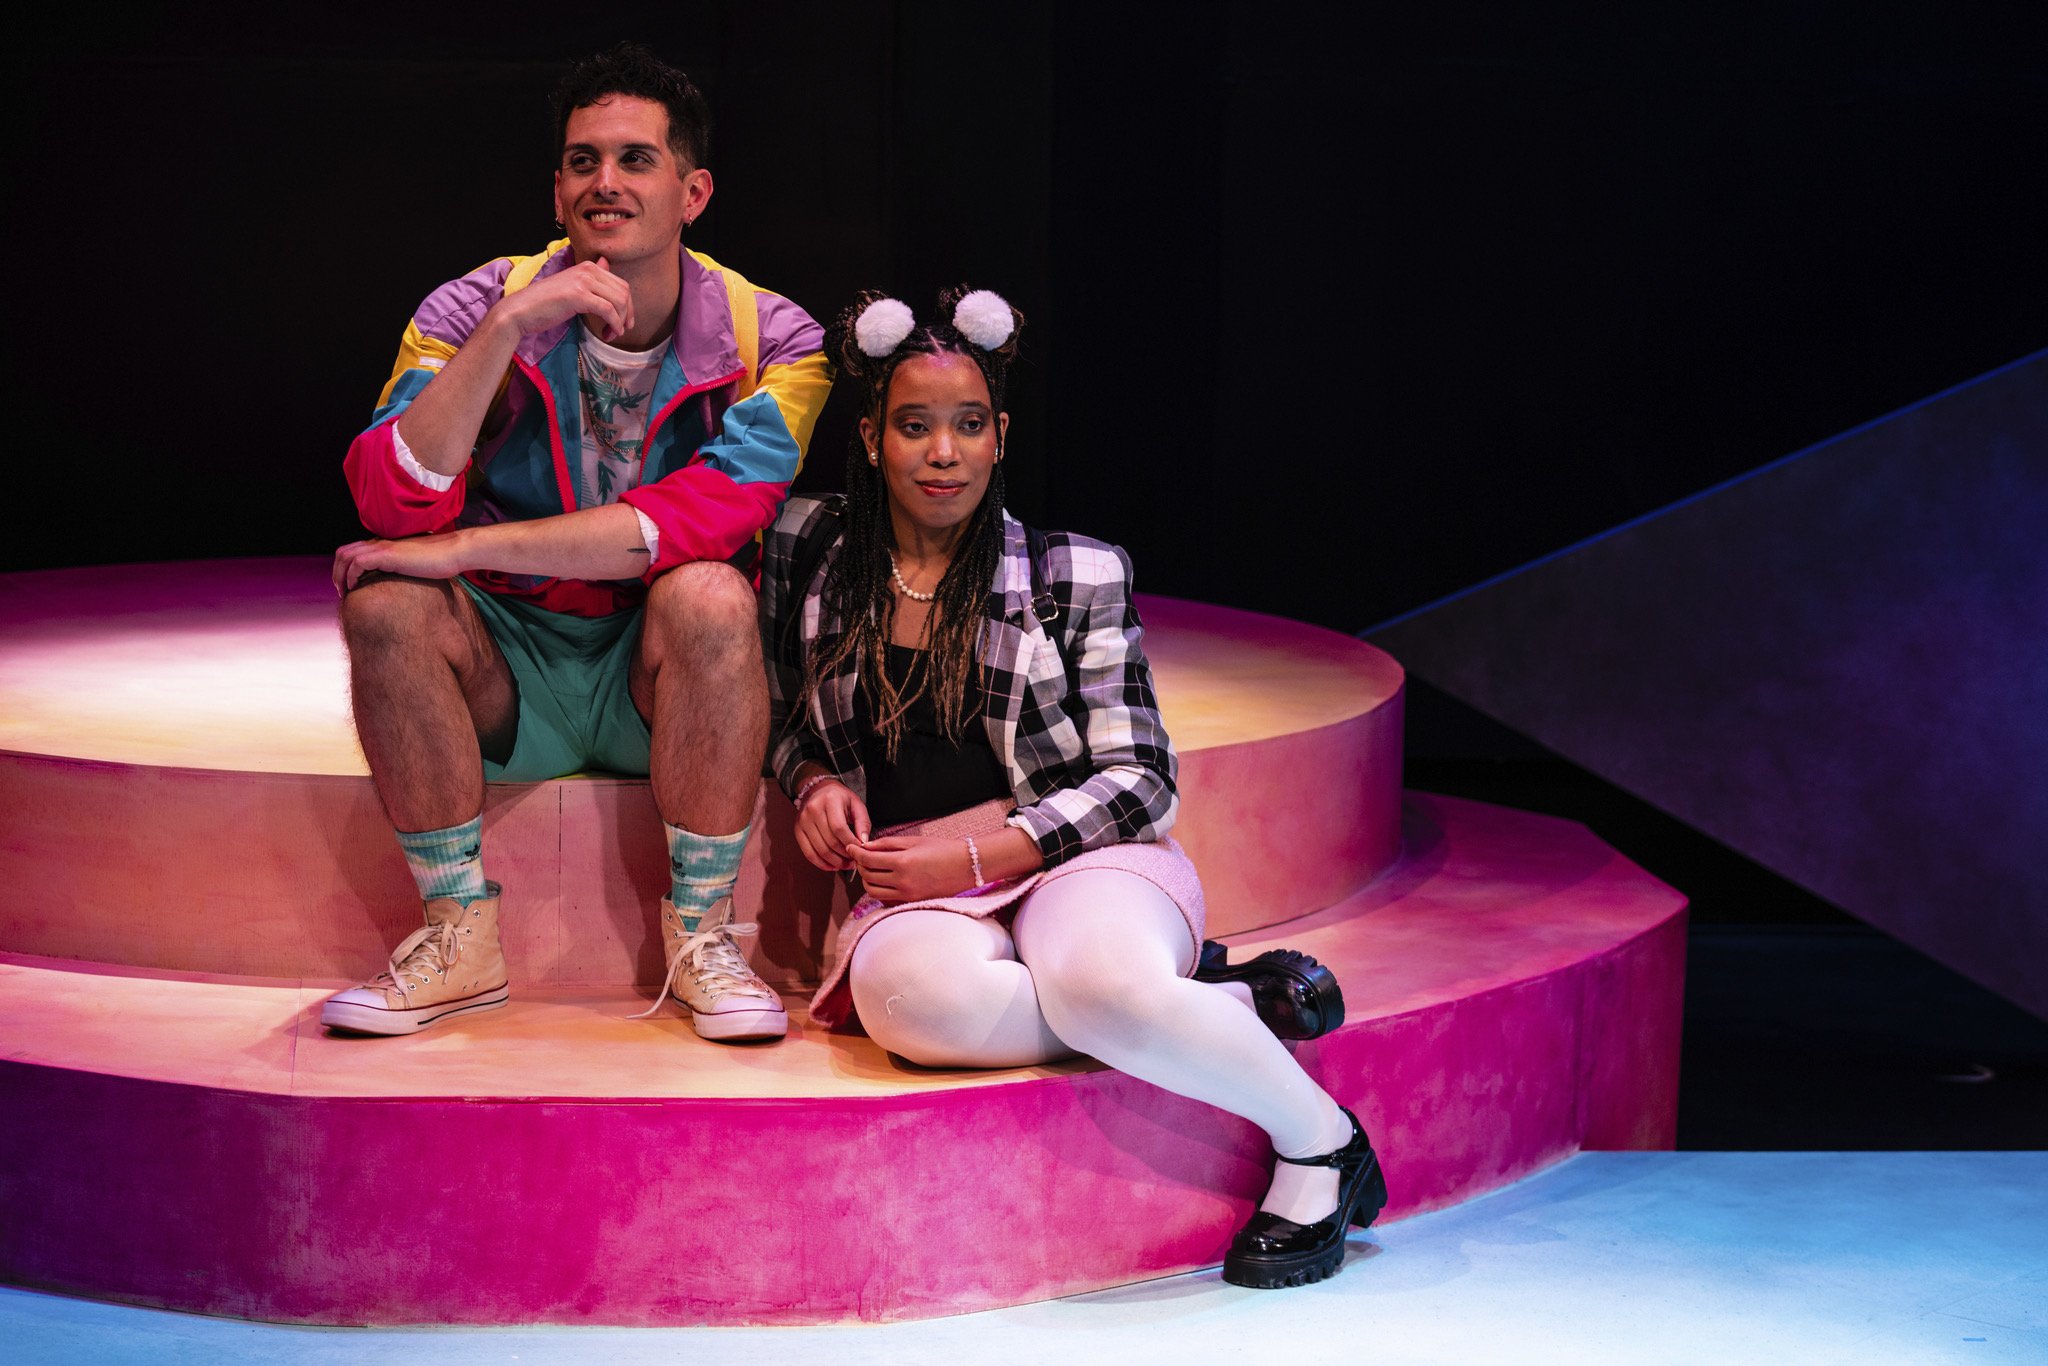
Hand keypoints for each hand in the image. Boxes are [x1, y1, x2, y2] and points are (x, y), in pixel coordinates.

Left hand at [333, 531, 469, 593]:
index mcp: (385, 545)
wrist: (453, 553)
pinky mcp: (386, 555)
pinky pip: (357, 563)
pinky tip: (355, 587)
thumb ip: (403, 570)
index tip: (348, 586)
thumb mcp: (416, 567)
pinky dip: (351, 575)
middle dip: (336, 572)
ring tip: (344, 592)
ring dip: (340, 575)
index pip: (353, 551)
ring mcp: (382, 548)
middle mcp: (380, 543)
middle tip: (341, 591)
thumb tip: (400, 584)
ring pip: (346, 556)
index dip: (345, 568)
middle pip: (343, 552)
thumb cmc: (441, 562)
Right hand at [492, 256, 634, 342]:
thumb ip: (591, 278)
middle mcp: (588, 270)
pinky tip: (607, 334)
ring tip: (611, 334)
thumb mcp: (572, 287)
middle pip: (624, 292)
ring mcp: (583, 281)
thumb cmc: (545, 303)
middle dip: (626, 315)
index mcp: (588, 266)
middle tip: (619, 331)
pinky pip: (608, 310)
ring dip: (620, 322)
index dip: (627, 307)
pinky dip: (613, 325)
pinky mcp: (579, 296)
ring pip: (619, 301)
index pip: (621, 285)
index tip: (621, 323)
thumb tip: (606, 263)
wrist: (521, 311)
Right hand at [794, 779, 869, 872]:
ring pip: (820, 850)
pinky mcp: (797, 830)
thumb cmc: (840, 798)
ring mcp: (803, 821)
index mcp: (830, 800)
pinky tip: (832, 866)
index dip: (850, 844)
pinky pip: (808, 853)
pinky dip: (821, 863)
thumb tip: (864, 843)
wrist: (817, 790)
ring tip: (846, 865)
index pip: (839, 828)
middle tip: (855, 861)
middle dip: (844, 856)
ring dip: (835, 862)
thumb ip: (863, 823)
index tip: (860, 851)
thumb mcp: (856, 804)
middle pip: (830, 841)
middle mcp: (813, 809)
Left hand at [849, 836, 975, 904]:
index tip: (851, 847)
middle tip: (863, 857)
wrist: (965, 867)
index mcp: (903, 862)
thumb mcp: (914, 841)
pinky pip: (885, 899)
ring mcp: (907, 895)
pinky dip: (879, 891)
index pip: (868, 859)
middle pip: (867, 876)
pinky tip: (884, 881)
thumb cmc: (942, 850)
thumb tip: (866, 846)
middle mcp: (903, 881)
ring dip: (867, 880)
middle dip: (861, 865)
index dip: (856, 852)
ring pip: (873, 891)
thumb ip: (888, 844)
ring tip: (873, 869)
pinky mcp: (911, 903)